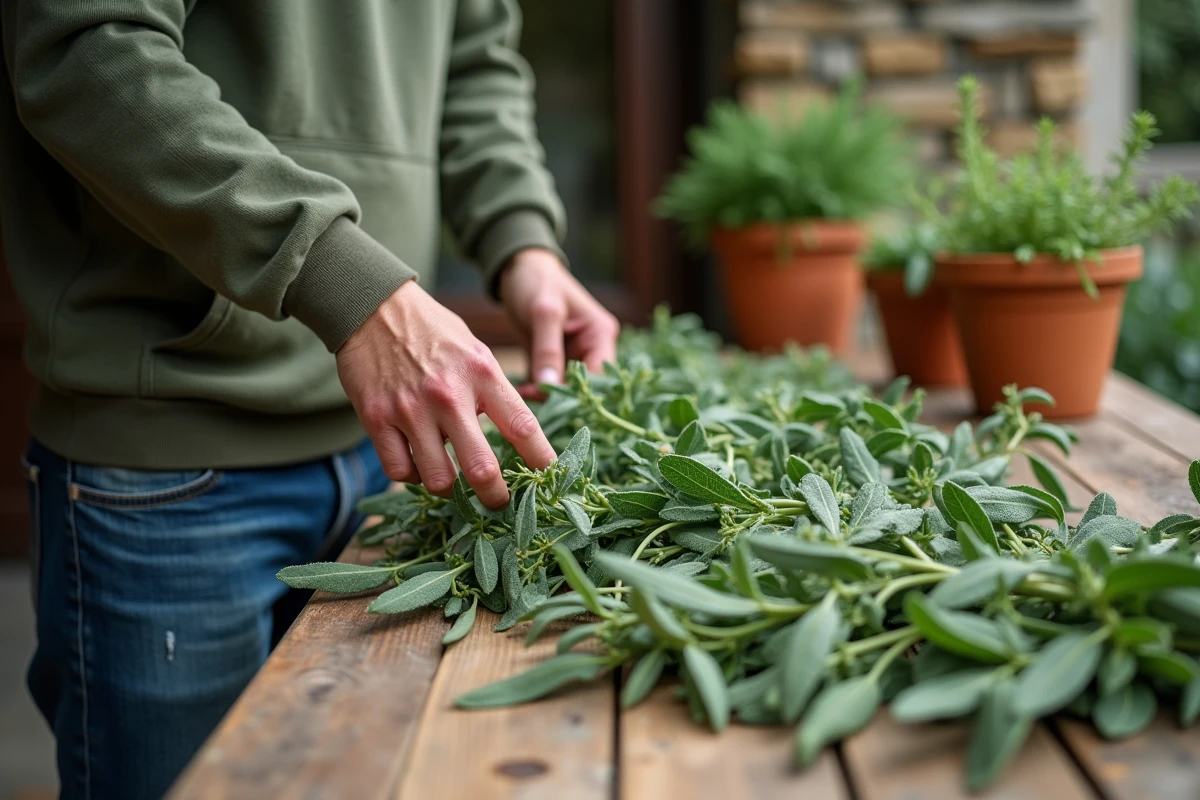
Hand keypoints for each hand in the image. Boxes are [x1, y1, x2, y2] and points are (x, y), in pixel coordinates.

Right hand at [336, 281, 554, 508]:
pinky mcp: (376, 419)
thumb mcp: (476, 351)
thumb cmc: (433, 331)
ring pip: (438, 480)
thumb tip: (520, 436)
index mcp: (482, 374)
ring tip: (452, 480)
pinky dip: (411, 475)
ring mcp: (411, 409)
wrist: (372, 307)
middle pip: (482, 469)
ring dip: (448, 488)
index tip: (551, 480)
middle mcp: (448, 395)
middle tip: (499, 503)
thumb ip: (494, 392)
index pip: (523, 427)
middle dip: (496, 497)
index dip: (542, 461)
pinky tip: (417, 463)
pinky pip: (400, 472)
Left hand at [498, 249, 620, 397]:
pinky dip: (536, 390)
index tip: (552, 404)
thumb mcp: (543, 313)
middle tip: (532, 406)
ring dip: (546, 396)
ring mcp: (573, 355)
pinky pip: (548, 383)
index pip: (599, 376)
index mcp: (601, 335)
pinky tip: (519, 392)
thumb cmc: (536, 281)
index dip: (578, 394)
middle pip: (584, 387)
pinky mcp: (553, 359)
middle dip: (561, 398)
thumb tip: (549, 388)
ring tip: (521, 397)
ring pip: (565, 388)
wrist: (517, 267)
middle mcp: (593, 348)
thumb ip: (547, 350)